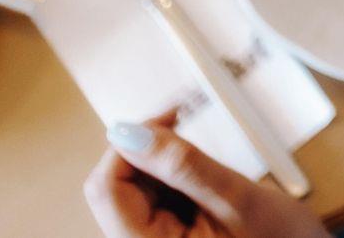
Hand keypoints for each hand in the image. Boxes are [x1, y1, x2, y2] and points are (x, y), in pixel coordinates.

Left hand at [84, 118, 328, 237]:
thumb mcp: (236, 200)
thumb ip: (183, 165)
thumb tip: (127, 131)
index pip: (106, 189)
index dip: (129, 145)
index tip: (169, 117)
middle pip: (114, 188)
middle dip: (148, 153)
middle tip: (189, 129)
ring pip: (131, 190)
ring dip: (162, 166)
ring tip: (207, 170)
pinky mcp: (160, 237)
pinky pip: (149, 200)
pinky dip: (172, 179)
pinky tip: (201, 182)